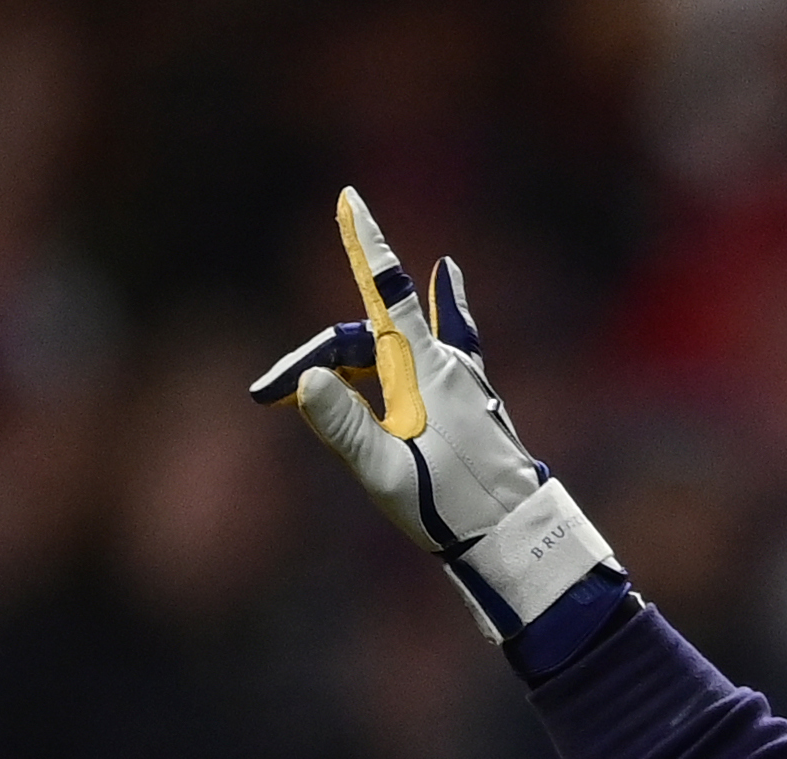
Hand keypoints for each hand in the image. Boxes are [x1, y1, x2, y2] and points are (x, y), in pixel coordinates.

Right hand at [254, 188, 621, 646]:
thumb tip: (306, 379)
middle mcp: (447, 362)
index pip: (386, 294)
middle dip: (319, 358)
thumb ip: (343, 425)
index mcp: (425, 371)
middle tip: (271, 396)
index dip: (366, 245)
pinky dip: (444, 308)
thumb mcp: (385, 471)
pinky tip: (450, 271)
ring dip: (352, 358)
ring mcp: (463, 377)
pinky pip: (449, 342)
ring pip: (397, 348)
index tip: (350, 198)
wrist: (515, 533)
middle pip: (369, 337)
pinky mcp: (472, 395)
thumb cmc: (451, 508)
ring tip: (309, 380)